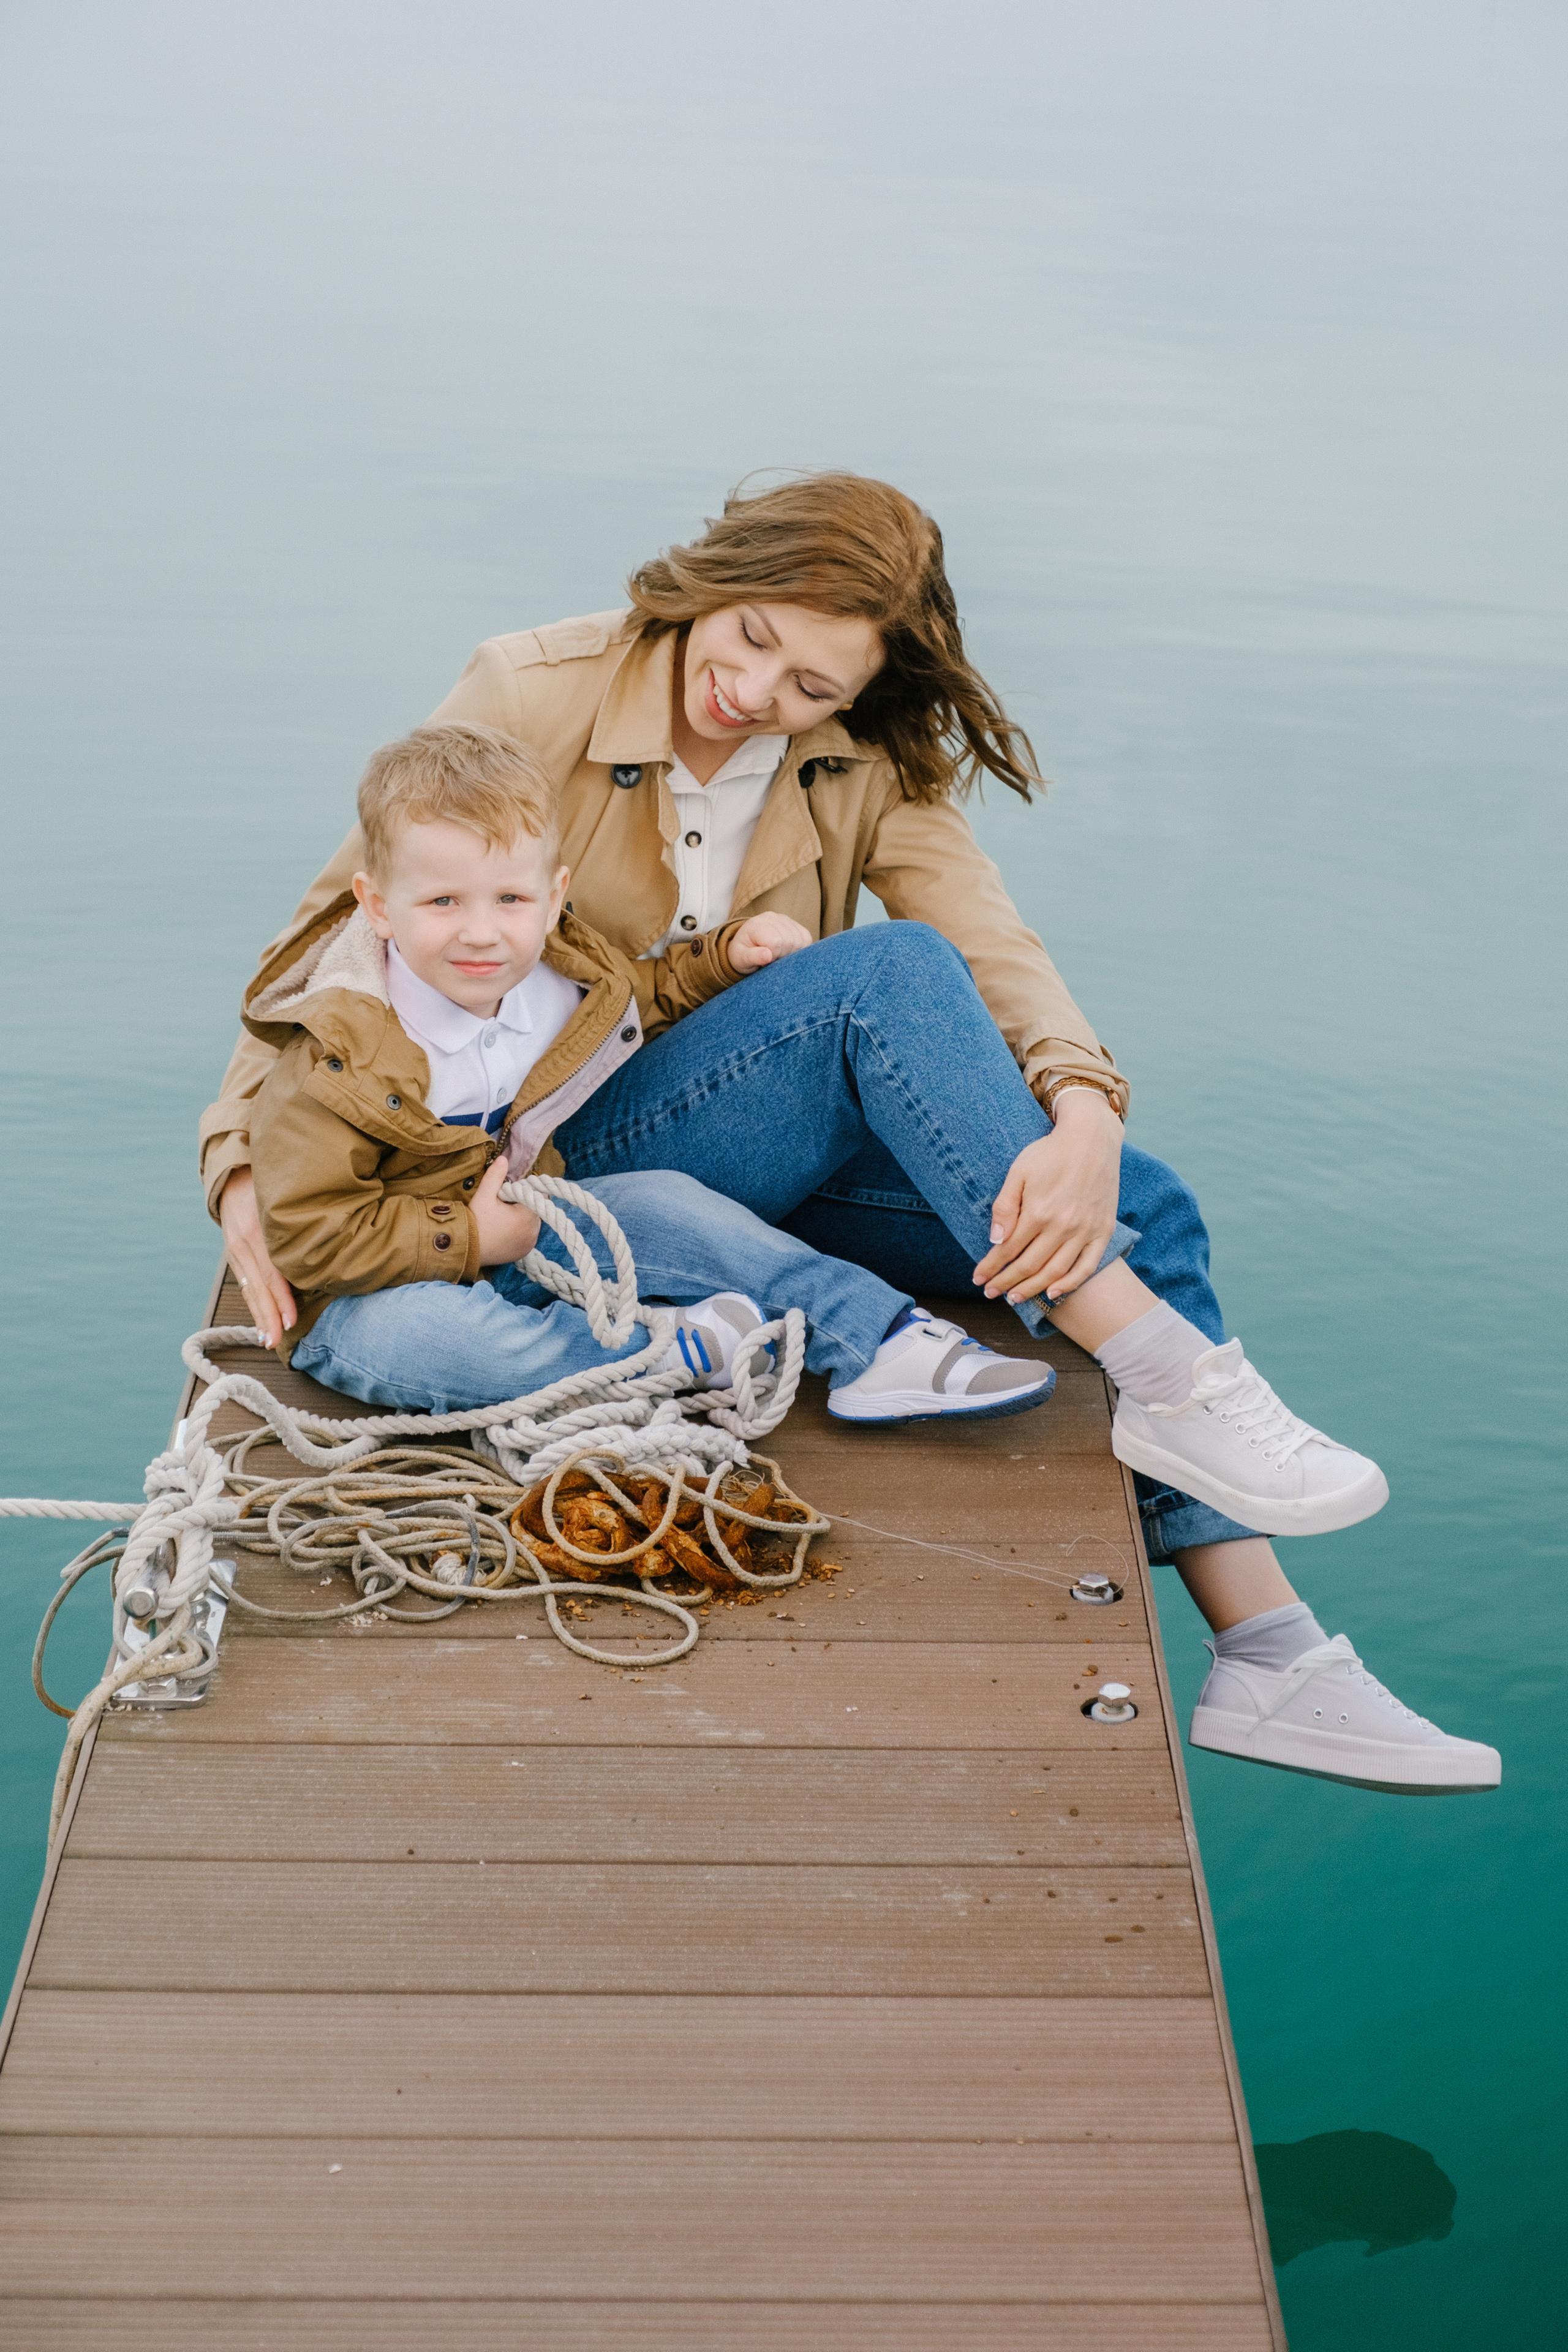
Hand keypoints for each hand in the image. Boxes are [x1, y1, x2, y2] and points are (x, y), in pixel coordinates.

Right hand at [218, 1167, 296, 1348]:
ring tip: (267, 1339)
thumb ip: (297, 1227)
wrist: (235, 1174)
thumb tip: (322, 1256)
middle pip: (257, 1287)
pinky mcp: (232, 1254)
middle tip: (275, 1342)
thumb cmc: (270, 1186)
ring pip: (249, 1289)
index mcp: (256, 1231)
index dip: (282, 1299)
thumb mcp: (281, 1201)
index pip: (271, 1272)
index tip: (291, 1322)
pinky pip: (245, 1283)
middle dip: (267, 1317)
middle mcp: (242, 1243)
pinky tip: (260, 1320)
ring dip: (259, 1316)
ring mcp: (234, 1250)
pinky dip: (253, 1303)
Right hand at [471, 1153, 542, 1265]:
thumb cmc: (476, 1222)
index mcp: (528, 1216)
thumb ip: (495, 1176)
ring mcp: (529, 1244)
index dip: (525, 1190)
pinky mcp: (523, 1253)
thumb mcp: (484, 1195)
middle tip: (502, 1206)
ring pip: (532, 1223)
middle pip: (535, 1209)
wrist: (465, 1250)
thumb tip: (503, 1159)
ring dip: (522, 1218)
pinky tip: (504, 1231)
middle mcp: (534, 1231)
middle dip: (523, 1204)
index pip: (539, 1195)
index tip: (509, 1193)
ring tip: (501, 1219)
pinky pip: (527, 1237)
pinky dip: (519, 1232)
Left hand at [728, 912, 812, 972]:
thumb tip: (767, 955)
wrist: (746, 944)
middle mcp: (772, 918)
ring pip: (801, 940)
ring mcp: (785, 919)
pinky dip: (801, 949)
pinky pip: (807, 938)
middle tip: (772, 958)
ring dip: (792, 953)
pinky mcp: (795, 924)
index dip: (773, 956)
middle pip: (790, 941)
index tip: (765, 959)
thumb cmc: (743, 954)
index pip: (776, 942)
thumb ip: (753, 957)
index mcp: (757, 925)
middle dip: (783, 956)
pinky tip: (788, 951)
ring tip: (779, 955)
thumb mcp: (741, 959)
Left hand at [972, 1089, 1123, 1306]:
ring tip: (1013, 1298)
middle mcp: (1062, 1226)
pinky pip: (1087, 1266)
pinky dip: (1070, 1284)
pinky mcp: (1103, 1231)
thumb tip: (995, 1240)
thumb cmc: (1050, 1153)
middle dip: (1005, 1282)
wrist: (1092, 1138)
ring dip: (1031, 1289)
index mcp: (1038, 1211)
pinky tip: (1052, 1293)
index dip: (990, 1267)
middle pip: (1028, 1266)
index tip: (977, 1278)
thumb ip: (1005, 1207)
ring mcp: (1085, 1231)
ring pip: (1054, 1272)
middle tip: (990, 1292)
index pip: (1008, 1250)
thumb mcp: (1019, 1172)